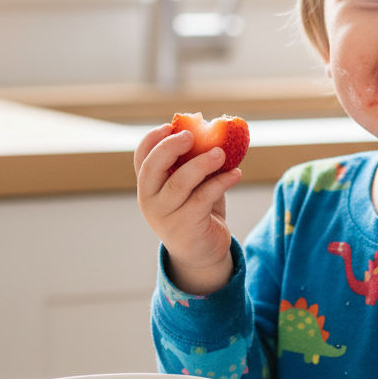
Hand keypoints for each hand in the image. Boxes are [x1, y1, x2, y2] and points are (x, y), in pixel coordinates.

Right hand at [134, 123, 242, 294]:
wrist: (201, 253)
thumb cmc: (196, 211)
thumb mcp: (190, 186)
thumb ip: (192, 164)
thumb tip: (214, 133)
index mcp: (148, 185)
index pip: (141, 157)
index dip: (153, 138)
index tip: (171, 125)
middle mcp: (149, 199)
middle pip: (153, 167)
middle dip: (171, 146)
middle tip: (192, 135)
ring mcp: (165, 214)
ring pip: (180, 182)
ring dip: (202, 163)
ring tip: (221, 153)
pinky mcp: (186, 225)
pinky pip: (204, 197)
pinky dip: (221, 182)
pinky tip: (236, 174)